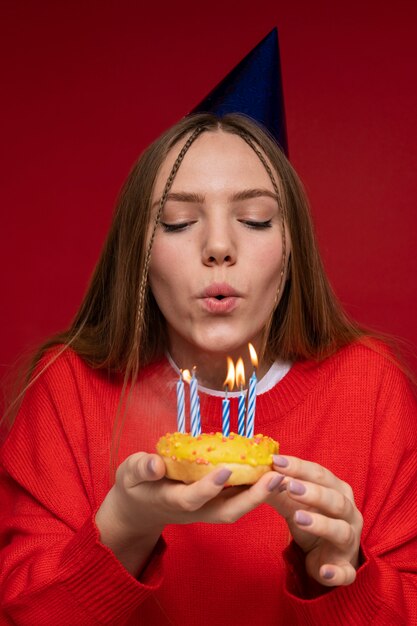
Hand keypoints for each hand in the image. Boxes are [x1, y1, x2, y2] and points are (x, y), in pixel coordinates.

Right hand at [96, 452, 283, 573]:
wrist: (138, 509)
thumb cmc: (134, 486)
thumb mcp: (129, 474)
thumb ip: (141, 468)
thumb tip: (154, 463)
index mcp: (170, 501)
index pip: (192, 498)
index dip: (209, 487)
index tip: (226, 470)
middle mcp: (193, 510)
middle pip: (227, 512)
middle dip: (253, 498)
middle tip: (276, 478)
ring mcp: (205, 510)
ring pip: (236, 509)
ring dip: (260, 495)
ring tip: (282, 475)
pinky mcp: (212, 505)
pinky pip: (236, 500)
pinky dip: (255, 490)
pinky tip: (270, 473)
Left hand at [269, 455, 362, 586]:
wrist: (327, 557)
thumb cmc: (313, 520)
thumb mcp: (295, 503)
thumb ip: (280, 488)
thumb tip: (259, 471)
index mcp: (338, 491)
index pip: (320, 474)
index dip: (299, 467)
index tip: (276, 461)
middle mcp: (350, 513)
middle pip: (334, 499)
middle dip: (312, 492)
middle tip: (289, 486)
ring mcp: (350, 542)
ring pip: (341, 531)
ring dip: (321, 524)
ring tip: (298, 518)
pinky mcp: (346, 569)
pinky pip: (345, 572)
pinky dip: (336, 573)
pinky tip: (324, 571)